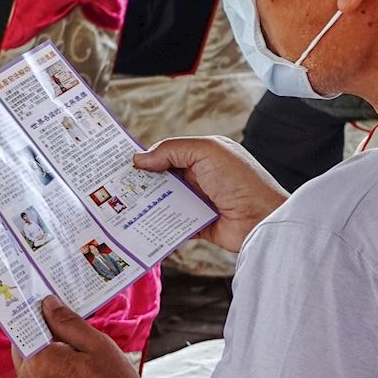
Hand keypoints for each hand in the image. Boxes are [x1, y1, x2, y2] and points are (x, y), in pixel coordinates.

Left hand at [14, 296, 151, 377]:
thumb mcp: (96, 345)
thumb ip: (67, 322)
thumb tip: (47, 304)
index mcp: (38, 363)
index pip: (23, 330)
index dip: (37, 320)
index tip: (50, 313)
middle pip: (27, 353)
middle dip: (45, 344)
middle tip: (73, 342)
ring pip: (35, 374)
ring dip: (50, 366)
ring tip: (81, 368)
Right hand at [134, 136, 287, 253]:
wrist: (262, 219)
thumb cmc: (240, 180)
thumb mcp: (206, 152)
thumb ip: (172, 150)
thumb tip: (140, 159)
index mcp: (204, 155)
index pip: (168, 153)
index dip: (146, 157)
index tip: (121, 164)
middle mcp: (200, 177)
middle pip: (163, 178)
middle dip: (141, 183)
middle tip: (114, 188)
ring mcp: (199, 201)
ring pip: (165, 201)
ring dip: (147, 204)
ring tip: (121, 208)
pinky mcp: (198, 225)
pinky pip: (173, 224)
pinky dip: (159, 225)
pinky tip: (139, 226)